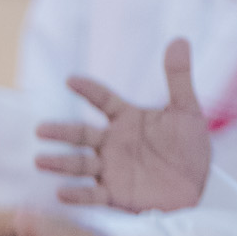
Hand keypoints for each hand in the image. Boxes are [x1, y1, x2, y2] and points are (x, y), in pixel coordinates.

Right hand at [34, 38, 209, 210]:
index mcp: (126, 120)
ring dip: (60, 163)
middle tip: (40, 129)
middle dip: (61, 132)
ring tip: (40, 160)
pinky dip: (78, 194)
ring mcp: (110, 169)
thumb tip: (179, 40)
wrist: (196, 186)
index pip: (103, 100)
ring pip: (80, 164)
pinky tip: (61, 193)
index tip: (71, 80)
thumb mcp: (187, 111)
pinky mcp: (114, 195)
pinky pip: (93, 195)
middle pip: (81, 135)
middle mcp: (112, 143)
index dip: (88, 90)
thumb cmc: (188, 147)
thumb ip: (178, 78)